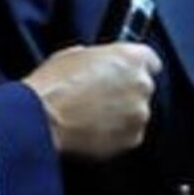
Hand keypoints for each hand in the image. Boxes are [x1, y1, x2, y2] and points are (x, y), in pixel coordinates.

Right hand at [24, 43, 157, 159]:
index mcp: (131, 57)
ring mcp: (139, 114)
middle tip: (101, 98)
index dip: (134, 67)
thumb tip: (98, 65)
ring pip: (137, 113)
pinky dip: (116, 135)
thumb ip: (98, 58)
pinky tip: (93, 132)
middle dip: (127, 92)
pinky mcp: (132, 139)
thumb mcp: (73, 55)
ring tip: (93, 118)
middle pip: (143, 88)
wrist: (43, 120)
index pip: (150, 60)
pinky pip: (129, 135)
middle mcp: (142, 84)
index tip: (124, 73)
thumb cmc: (53, 85)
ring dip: (122, 115)